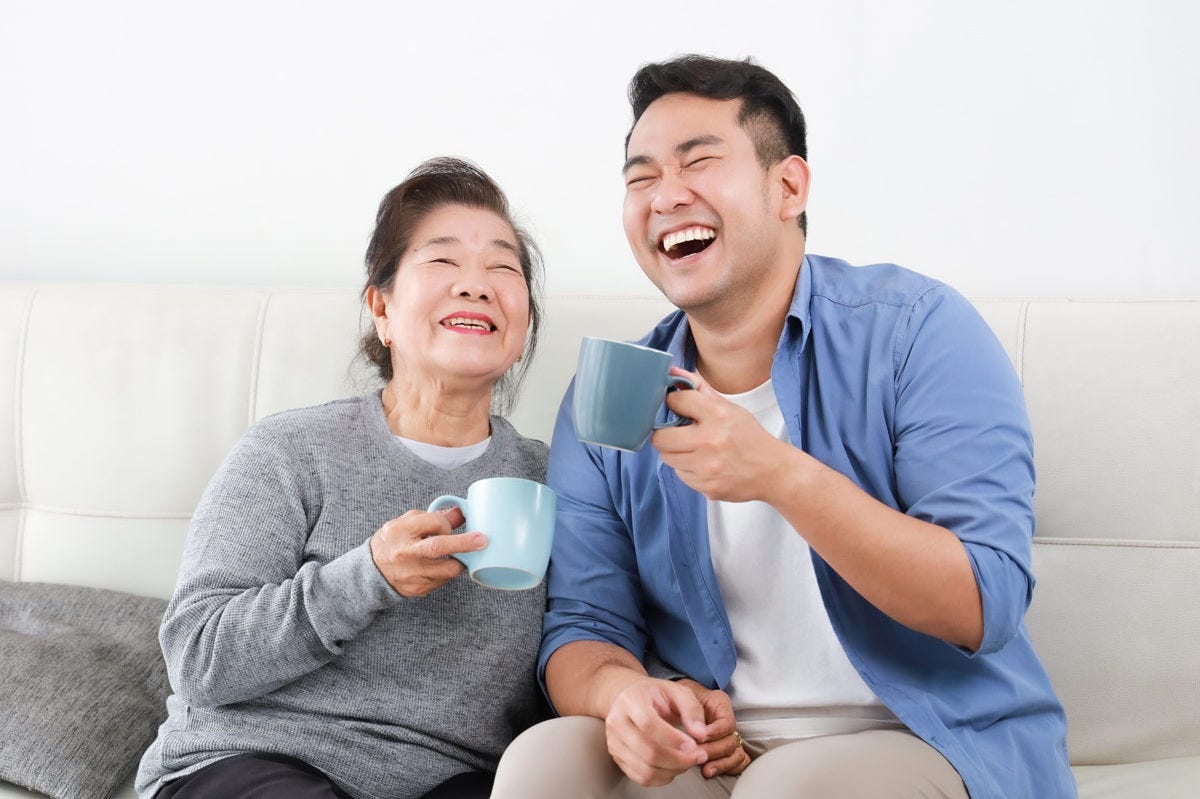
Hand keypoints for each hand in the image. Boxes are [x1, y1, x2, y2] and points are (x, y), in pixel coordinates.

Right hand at [368, 507, 484, 596]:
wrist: (371, 572)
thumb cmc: (393, 542)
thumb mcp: (407, 523)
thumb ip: (433, 518)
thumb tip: (460, 512)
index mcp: (400, 531)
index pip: (433, 523)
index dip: (446, 524)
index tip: (449, 527)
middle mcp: (404, 553)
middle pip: (438, 547)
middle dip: (464, 543)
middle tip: (482, 540)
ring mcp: (410, 574)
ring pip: (446, 569)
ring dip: (459, 562)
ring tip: (459, 556)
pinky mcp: (417, 589)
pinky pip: (442, 582)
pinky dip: (447, 574)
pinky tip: (441, 567)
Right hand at [603, 677, 709, 786]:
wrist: (632, 700)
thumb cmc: (655, 695)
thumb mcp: (677, 691)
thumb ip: (691, 710)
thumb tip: (700, 734)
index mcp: (630, 700)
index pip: (648, 724)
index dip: (673, 739)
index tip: (693, 745)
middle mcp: (617, 722)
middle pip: (647, 751)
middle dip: (678, 759)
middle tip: (697, 756)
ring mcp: (614, 742)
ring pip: (645, 770)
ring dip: (672, 771)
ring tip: (687, 762)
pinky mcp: (618, 758)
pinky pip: (641, 778)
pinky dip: (662, 778)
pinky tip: (673, 767)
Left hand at [652, 367, 795, 502]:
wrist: (773, 472)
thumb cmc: (750, 437)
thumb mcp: (730, 408)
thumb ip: (699, 389)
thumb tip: (672, 372)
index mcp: (718, 415)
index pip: (677, 401)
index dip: (674, 403)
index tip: (679, 406)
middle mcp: (710, 441)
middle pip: (660, 438)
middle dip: (666, 434)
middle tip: (677, 433)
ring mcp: (707, 467)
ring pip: (667, 458)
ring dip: (676, 452)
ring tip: (694, 449)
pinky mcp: (706, 486)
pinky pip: (680, 475)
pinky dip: (688, 469)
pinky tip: (704, 464)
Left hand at [679, 680, 750, 778]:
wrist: (661, 704)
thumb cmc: (671, 697)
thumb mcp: (678, 695)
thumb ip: (690, 708)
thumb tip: (700, 732)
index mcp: (719, 704)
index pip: (727, 723)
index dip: (716, 733)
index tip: (700, 738)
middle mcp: (724, 721)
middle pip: (731, 742)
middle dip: (715, 751)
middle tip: (698, 754)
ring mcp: (723, 738)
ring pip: (735, 755)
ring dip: (721, 764)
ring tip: (705, 769)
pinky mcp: (720, 752)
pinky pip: (734, 764)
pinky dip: (724, 769)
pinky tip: (709, 771)